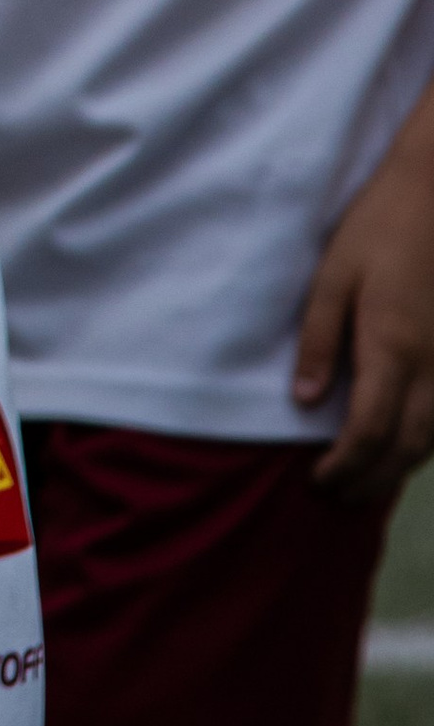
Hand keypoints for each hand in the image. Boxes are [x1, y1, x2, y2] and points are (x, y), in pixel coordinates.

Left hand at [296, 114, 433, 494]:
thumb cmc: (379, 229)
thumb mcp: (333, 275)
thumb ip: (318, 339)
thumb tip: (304, 401)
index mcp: (391, 349)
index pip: (367, 434)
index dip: (342, 467)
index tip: (316, 481)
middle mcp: (431, 370)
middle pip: (403, 451)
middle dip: (369, 482)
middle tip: (335, 496)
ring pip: (431, 443)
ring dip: (397, 471)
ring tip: (364, 484)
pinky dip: (422, 445)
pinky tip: (402, 448)